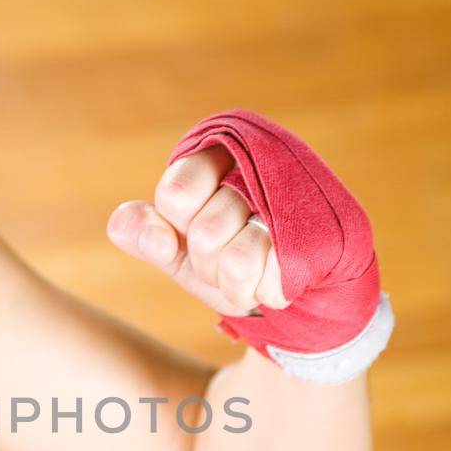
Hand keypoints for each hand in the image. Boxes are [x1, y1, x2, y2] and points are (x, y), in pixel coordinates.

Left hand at [106, 146, 289, 318]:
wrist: (296, 290)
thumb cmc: (230, 262)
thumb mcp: (179, 250)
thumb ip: (146, 234)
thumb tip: (130, 227)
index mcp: (213, 158)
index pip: (175, 196)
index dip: (180, 229)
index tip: (193, 233)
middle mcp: (256, 164)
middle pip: (204, 234)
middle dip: (209, 266)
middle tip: (229, 260)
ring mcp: (292, 196)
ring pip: (237, 260)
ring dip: (237, 285)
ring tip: (254, 273)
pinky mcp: (319, 232)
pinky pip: (272, 279)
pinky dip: (267, 293)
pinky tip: (279, 279)